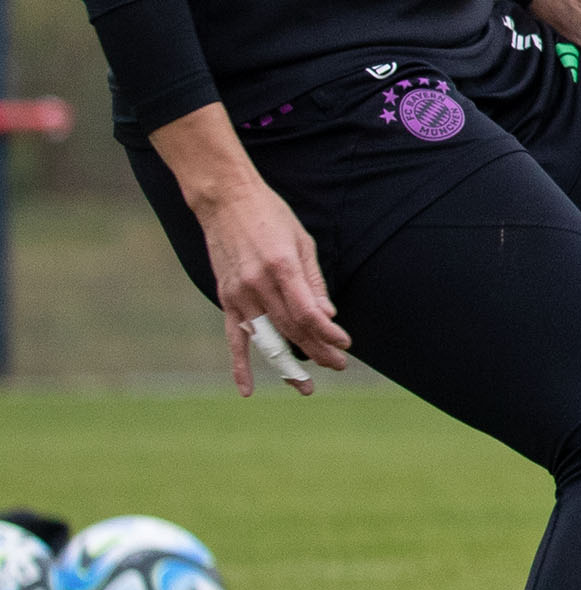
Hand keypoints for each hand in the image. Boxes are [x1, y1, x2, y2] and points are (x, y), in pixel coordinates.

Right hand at [145, 109, 352, 395]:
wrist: (225, 200)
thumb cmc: (271, 216)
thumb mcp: (302, 242)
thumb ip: (313, 282)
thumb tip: (327, 315)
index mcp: (281, 268)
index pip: (308, 314)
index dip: (328, 334)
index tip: (346, 344)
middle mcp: (257, 285)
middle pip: (291, 329)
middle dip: (316, 351)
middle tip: (338, 366)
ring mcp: (238, 293)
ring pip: (267, 337)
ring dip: (287, 364)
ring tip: (305, 385)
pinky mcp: (225, 297)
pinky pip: (233, 337)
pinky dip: (240, 364)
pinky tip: (248, 389)